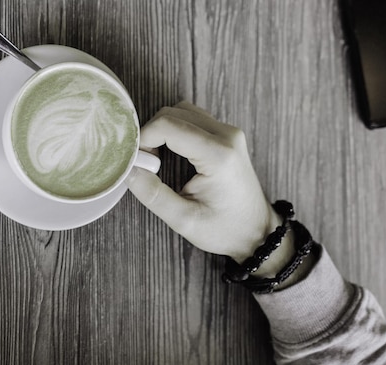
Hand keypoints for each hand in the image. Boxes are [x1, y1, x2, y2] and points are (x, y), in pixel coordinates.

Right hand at [126, 101, 281, 262]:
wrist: (257, 231)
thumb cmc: (225, 229)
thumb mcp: (184, 220)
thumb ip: (153, 194)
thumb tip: (128, 171)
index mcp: (218, 156)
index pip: (168, 125)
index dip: (144, 139)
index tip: (137, 162)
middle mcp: (227, 136)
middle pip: (173, 113)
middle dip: (151, 134)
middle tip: (146, 164)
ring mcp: (229, 132)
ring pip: (182, 111)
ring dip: (162, 130)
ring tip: (157, 159)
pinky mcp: (226, 135)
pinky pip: (192, 119)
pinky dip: (174, 130)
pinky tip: (170, 154)